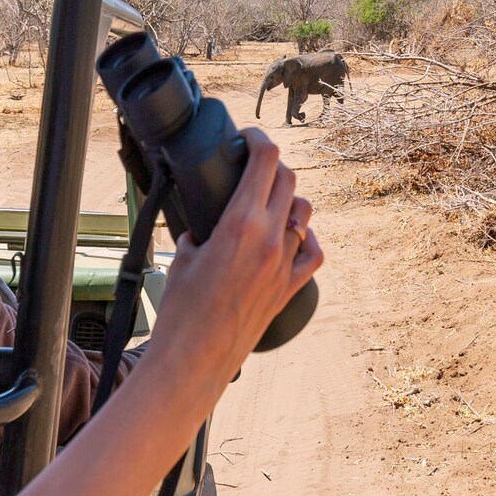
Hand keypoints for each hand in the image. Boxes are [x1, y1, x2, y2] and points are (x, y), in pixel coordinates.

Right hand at [146, 129, 321, 391]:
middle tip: (254, 167)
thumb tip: (201, 224)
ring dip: (289, 200)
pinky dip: (307, 238)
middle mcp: (269, 238)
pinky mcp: (290, 287)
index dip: (258, 138)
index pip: (265, 160)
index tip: (247, 137)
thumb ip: (198, 231)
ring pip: (304, 213)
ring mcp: (284, 263)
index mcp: (240, 223)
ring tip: (270, 202)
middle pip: (288, 180)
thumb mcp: (182, 256)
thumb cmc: (181, 311)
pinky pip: (314, 252)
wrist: (196, 358)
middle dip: (272, 166)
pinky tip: (294, 236)